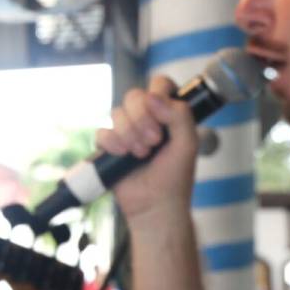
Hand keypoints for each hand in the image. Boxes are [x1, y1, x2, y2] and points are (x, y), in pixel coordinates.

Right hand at [94, 75, 199, 232]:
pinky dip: (113, 144)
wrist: (155, 205)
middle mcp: (146, 118)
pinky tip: (124, 156)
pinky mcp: (109, 145)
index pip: (159, 84)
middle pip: (134, 96)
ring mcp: (126, 130)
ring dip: (129, 134)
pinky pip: (102, 132)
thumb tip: (153, 97)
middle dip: (142, 118)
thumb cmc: (175, 177)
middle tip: (154, 141)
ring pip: (116, 113)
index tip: (160, 111)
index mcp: (167, 113)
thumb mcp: (188, 143)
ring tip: (141, 154)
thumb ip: (179, 115)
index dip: (156, 93)